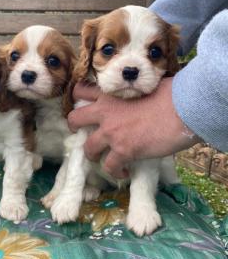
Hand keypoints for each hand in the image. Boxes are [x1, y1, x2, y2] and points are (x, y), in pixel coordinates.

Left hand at [68, 78, 198, 178]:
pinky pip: (110, 167)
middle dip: (75, 128)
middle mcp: (105, 113)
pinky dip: (115, 171)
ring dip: (93, 155)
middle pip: (75, 120)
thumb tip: (138, 99)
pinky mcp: (124, 150)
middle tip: (83, 134)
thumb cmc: (171, 93)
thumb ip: (132, 94)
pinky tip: (124, 171)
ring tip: (103, 159)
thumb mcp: (143, 86)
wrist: (183, 107)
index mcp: (110, 95)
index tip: (84, 107)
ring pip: (88, 148)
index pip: (82, 92)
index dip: (78, 100)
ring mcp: (112, 133)